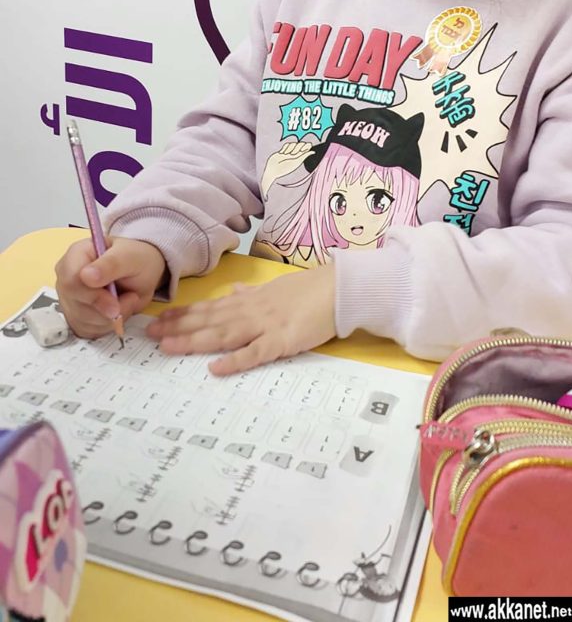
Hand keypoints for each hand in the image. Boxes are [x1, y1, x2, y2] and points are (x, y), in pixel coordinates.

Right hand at [55, 237, 165, 338]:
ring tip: (127, 300)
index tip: (115, 304)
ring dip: (110, 318)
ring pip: (81, 321)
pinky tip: (117, 311)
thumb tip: (86, 276)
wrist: (141, 271)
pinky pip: (86, 330)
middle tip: (130, 298)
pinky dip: (106, 326)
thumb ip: (111, 264)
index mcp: (76, 255)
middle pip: (75, 305)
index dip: (93, 297)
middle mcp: (66, 277)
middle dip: (105, 310)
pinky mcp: (75, 316)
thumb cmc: (135, 259)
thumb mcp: (131, 257)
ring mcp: (68, 298)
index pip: (71, 281)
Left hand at [147, 263, 336, 375]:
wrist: (337, 289)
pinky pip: (254, 353)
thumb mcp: (273, 288)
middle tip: (149, 335)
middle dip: (178, 328)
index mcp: (247, 300)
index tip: (158, 319)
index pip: (209, 307)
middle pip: (208, 321)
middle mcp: (249, 311)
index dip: (182, 314)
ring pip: (222, 334)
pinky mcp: (281, 341)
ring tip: (169, 347)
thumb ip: (251, 292)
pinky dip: (234, 361)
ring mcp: (264, 326)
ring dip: (194, 341)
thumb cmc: (308, 290)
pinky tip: (215, 369)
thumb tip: (233, 289)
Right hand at [260, 141, 312, 197]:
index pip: (307, 147)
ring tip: (286, 155)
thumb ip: (304, 156)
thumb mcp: (296, 162)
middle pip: (300, 144)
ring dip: (290, 149)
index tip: (303, 149)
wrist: (274, 169)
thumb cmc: (286, 168)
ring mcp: (289, 151)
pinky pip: (287, 144)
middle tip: (292, 154)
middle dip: (297, 148)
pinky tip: (282, 153)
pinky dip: (285, 148)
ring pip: (293, 144)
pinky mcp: (283, 150)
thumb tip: (314, 151)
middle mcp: (296, 154)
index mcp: (301, 157)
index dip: (306, 146)